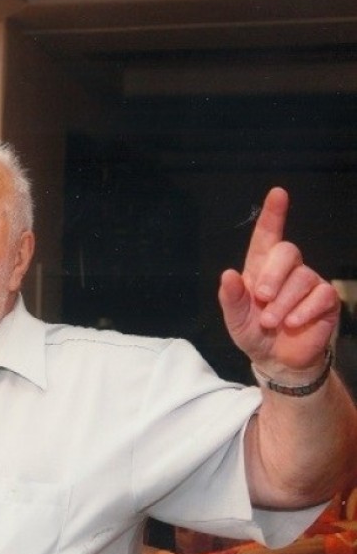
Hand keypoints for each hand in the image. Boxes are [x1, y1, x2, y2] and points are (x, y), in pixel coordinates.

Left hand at [218, 187, 339, 378]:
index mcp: (260, 268)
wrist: (277, 360)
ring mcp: (309, 282)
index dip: (274, 214)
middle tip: (262, 299)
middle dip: (272, 276)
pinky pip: (320, 295)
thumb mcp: (235, 318)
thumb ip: (231, 298)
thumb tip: (228, 274)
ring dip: (283, 303)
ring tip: (272, 321)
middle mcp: (287, 270)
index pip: (268, 235)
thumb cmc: (254, 333)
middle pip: (287, 251)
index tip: (278, 193)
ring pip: (302, 277)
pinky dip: (303, 311)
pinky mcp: (326, 300)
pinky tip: (293, 323)